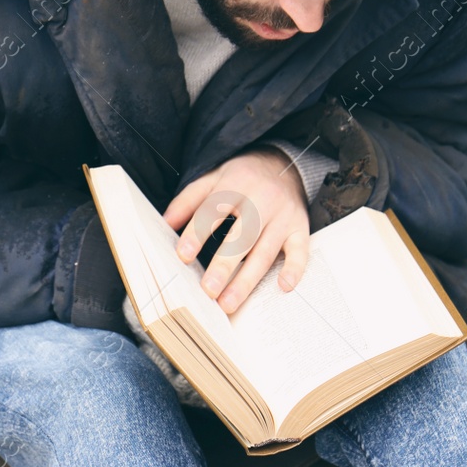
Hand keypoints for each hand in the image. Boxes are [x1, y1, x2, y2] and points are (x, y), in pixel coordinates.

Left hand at [163, 147, 309, 314]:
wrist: (284, 163)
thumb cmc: (241, 176)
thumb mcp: (214, 177)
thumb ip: (190, 199)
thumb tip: (166, 223)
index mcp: (236, 184)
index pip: (214, 210)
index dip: (198, 233)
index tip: (182, 256)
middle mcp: (262, 199)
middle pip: (241, 235)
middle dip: (224, 265)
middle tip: (208, 291)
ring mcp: (284, 215)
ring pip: (266, 250)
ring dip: (248, 279)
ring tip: (229, 303)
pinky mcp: (301, 227)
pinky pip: (301, 250)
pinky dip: (295, 269)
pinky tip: (283, 287)